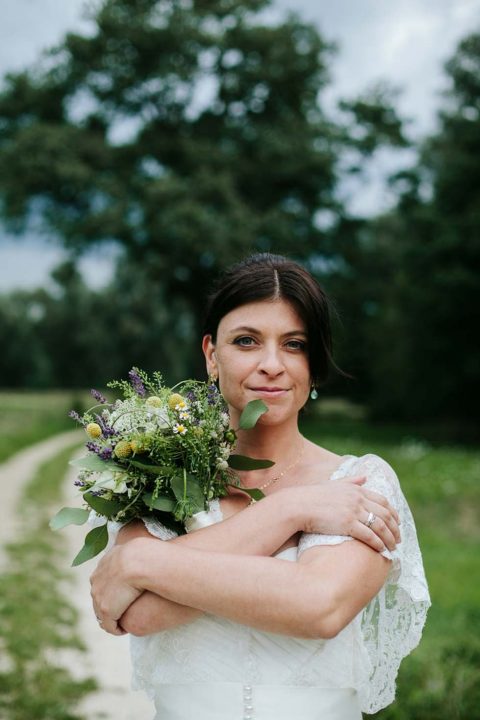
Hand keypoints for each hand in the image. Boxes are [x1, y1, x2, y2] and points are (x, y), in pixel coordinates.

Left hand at [90, 541, 143, 635]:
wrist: (139, 562)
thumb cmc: (143, 555)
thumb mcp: (133, 550)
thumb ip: (129, 554)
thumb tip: (135, 551)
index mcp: (101, 567)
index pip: (101, 583)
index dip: (112, 591)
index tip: (124, 596)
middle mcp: (96, 581)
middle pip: (99, 599)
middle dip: (109, 606)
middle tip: (123, 611)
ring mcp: (99, 596)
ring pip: (102, 613)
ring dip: (112, 619)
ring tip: (124, 623)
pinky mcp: (106, 609)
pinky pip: (109, 625)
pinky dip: (116, 628)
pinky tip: (125, 629)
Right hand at [286, 476, 400, 551]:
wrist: (299, 505)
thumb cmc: (313, 496)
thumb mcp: (334, 484)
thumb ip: (351, 480)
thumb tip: (365, 476)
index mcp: (356, 489)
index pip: (383, 501)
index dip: (393, 513)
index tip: (398, 522)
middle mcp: (358, 499)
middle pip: (385, 514)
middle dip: (395, 528)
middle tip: (398, 539)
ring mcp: (353, 511)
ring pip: (380, 526)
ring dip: (389, 538)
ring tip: (393, 548)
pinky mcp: (348, 524)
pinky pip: (369, 535)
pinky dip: (378, 543)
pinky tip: (381, 550)